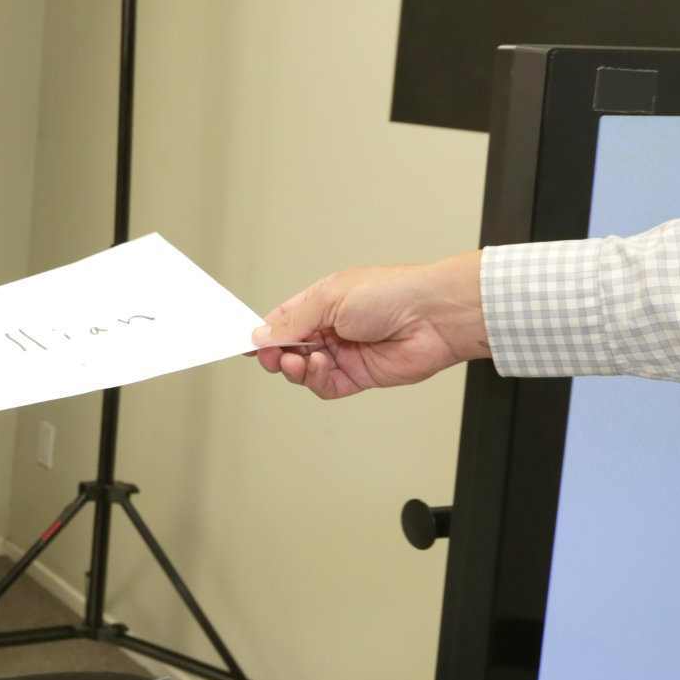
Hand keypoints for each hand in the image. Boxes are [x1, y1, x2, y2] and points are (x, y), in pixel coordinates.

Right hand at [249, 250, 490, 400]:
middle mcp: (331, 328)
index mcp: (322, 301)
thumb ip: (292, 321)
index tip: (245, 344)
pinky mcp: (360, 375)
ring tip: (298, 361)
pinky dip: (316, 380)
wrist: (434, 317)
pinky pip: (327, 385)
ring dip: (296, 368)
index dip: (263, 333)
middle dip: (275, 354)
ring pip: (305, 370)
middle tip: (271, 356)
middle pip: (289, 348)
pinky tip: (319, 367)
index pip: (282, 320)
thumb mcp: (329, 298)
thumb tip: (261, 335)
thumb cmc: (391, 293)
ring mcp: (345, 352)